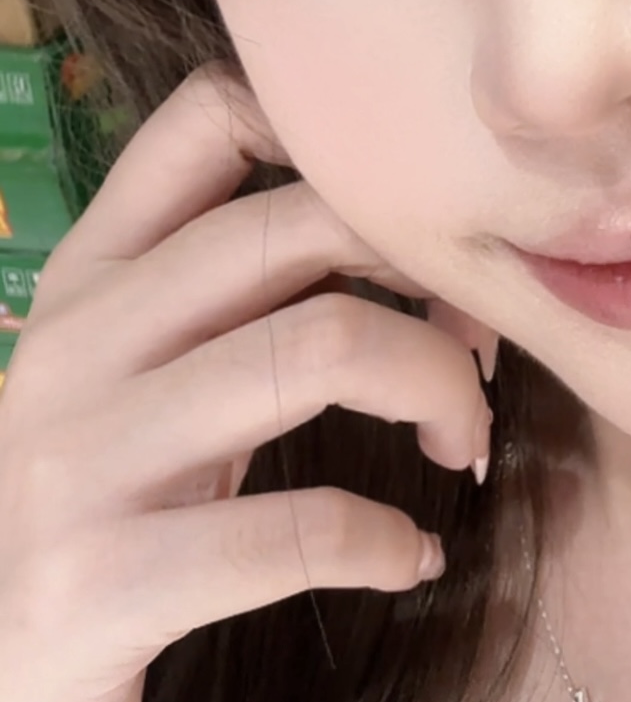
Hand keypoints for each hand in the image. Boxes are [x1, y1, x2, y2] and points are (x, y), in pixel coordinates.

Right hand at [0, 63, 491, 701]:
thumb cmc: (91, 516)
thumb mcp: (137, 382)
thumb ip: (230, 299)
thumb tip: (410, 244)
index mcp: (91, 276)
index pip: (209, 117)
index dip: (344, 143)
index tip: (425, 231)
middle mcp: (78, 342)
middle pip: (303, 225)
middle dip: (434, 279)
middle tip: (481, 352)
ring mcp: (81, 460)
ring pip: (322, 346)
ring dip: (436, 391)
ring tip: (461, 446)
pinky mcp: (104, 583)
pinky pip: (298, 531)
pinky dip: (389, 541)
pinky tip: (410, 559)